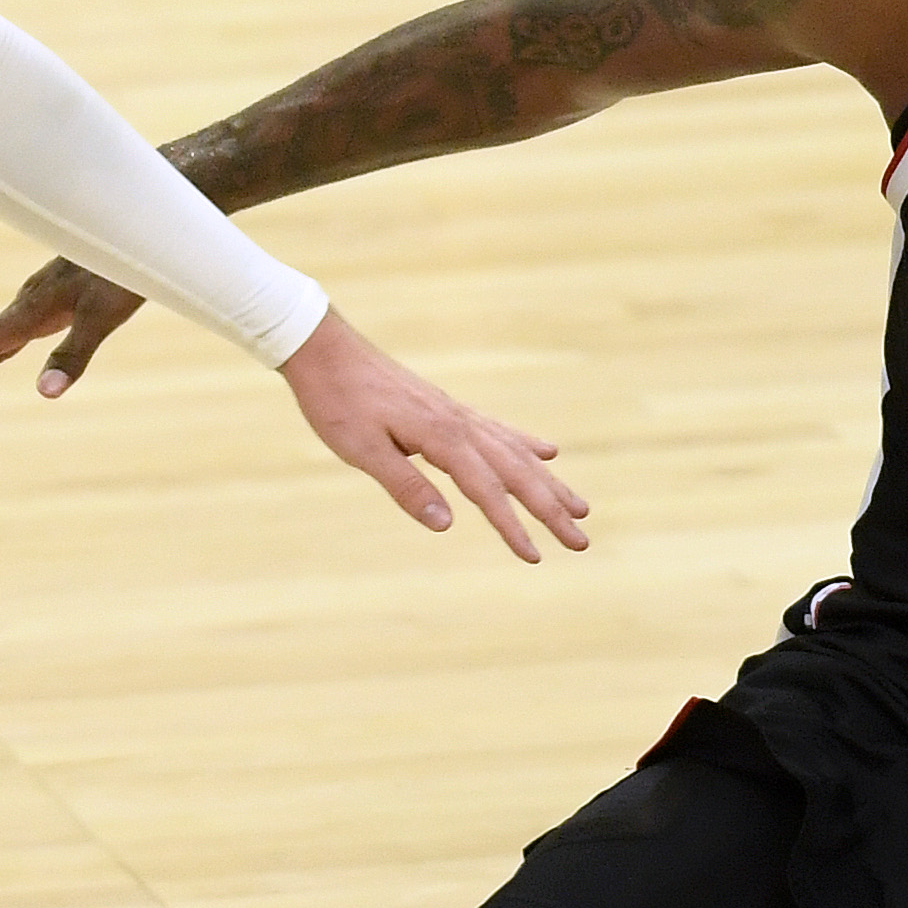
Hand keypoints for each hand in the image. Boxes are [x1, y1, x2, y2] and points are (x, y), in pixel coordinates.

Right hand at [0, 253, 147, 398]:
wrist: (138, 221)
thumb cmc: (125, 270)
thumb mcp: (103, 317)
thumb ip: (73, 355)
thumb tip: (46, 394)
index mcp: (35, 311)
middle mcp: (31, 301)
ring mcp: (43, 293)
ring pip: (0, 329)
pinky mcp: (57, 286)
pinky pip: (18, 319)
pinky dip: (1, 336)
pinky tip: (10, 337)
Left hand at [279, 310, 589, 560]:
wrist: (325, 350)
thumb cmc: (337, 402)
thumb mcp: (362, 450)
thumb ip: (405, 486)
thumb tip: (446, 525)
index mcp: (441, 437)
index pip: (487, 491)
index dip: (512, 526)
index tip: (536, 556)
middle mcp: (459, 423)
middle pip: (517, 472)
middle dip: (551, 508)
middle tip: (582, 541)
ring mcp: (457, 413)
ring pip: (516, 453)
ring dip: (549, 482)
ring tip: (581, 506)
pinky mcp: (448, 409)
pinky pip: (499, 431)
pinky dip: (527, 444)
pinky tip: (548, 452)